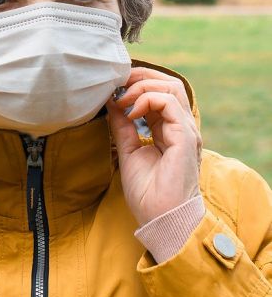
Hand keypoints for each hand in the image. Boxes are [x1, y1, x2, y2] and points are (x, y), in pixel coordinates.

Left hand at [105, 67, 202, 225]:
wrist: (160, 218)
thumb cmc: (147, 193)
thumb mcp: (128, 151)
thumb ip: (122, 127)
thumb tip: (111, 103)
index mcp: (169, 129)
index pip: (159, 92)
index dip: (136, 84)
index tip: (113, 87)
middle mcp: (180, 126)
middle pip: (168, 83)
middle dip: (140, 77)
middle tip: (116, 82)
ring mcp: (185, 130)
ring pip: (171, 88)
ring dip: (142, 86)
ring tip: (122, 98)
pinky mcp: (185, 136)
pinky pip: (169, 103)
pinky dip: (147, 100)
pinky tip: (130, 112)